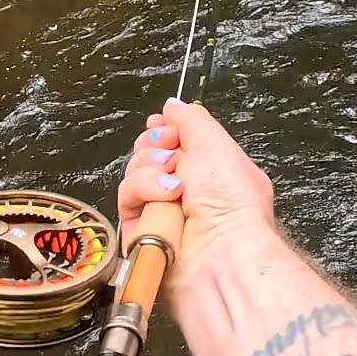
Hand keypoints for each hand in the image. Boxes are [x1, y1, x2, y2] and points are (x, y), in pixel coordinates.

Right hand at [118, 97, 276, 284]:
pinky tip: (165, 198)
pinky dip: (144, 191)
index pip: (173, 139)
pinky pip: (127, 194)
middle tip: (173, 156)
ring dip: (152, 170)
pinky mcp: (139, 227)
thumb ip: (190, 118)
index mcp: (208, 168)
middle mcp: (183, 188)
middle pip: (148, 150)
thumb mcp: (216, 143)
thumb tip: (171, 105)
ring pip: (134, 170)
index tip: (169, 126)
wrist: (220, 250)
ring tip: (175, 185)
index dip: (166, 128)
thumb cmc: (230, 199)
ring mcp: (160, 208)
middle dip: (157, 146)